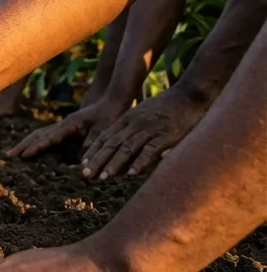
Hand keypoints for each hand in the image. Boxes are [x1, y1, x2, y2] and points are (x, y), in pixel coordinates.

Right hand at [7, 98, 125, 160]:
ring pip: (39, 134)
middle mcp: (62, 125)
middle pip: (38, 134)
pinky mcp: (65, 129)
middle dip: (23, 145)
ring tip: (14, 153)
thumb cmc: (108, 117)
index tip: (24, 156)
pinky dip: (35, 142)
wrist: (110, 103)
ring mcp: (62, 126)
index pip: (49, 138)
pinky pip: (45, 136)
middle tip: (8, 155)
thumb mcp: (103, 130)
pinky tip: (30, 148)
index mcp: (69, 124)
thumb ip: (92, 144)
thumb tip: (81, 161)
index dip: (36, 147)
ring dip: (26, 143)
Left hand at [80, 85, 210, 179]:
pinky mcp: (165, 135)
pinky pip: (149, 149)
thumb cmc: (166, 107)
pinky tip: (131, 173)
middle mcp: (134, 123)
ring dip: (114, 163)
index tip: (83, 164)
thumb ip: (132, 127)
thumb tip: (122, 145)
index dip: (94, 151)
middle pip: (111, 143)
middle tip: (86, 174)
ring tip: (103, 176)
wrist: (188, 95)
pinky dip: (139, 161)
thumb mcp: (143, 113)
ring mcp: (149, 129)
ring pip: (126, 147)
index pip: (105, 137)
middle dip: (97, 160)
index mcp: (127, 119)